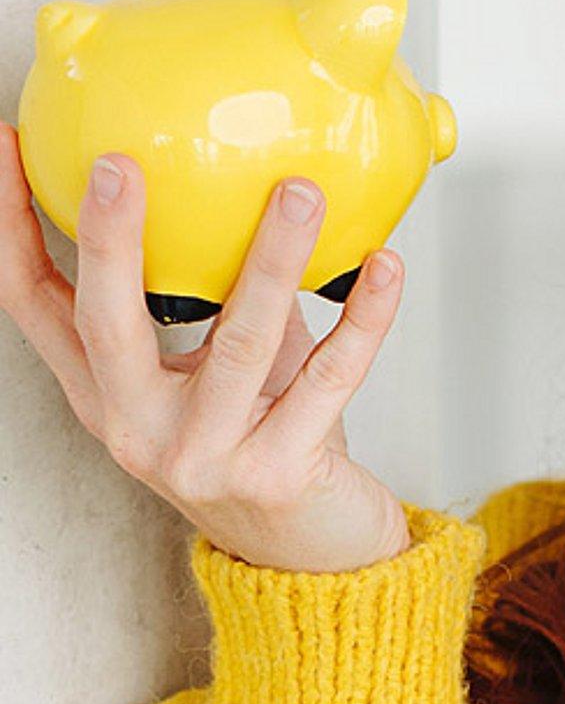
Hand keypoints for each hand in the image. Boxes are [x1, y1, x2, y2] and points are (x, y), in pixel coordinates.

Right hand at [0, 121, 411, 571]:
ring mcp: (205, 455)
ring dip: (272, 258)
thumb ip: (221, 293)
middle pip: (108, 323)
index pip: (35, 304)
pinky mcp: (278, 472)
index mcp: (109, 395)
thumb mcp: (221, 368)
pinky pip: (331, 376)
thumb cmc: (265, 440)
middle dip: (109, 239)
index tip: (9, 149)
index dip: (11, 227)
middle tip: (120, 164)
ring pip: (240, 341)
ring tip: (300, 190)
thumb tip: (251, 178)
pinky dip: (366, 315)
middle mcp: (139, 427)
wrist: (310, 554)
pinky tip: (386, 264)